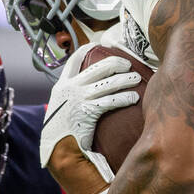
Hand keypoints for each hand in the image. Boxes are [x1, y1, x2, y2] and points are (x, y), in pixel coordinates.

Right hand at [38, 49, 140, 174]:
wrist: (56, 148)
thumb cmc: (61, 131)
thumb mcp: (60, 108)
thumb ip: (70, 97)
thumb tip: (86, 91)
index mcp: (62, 86)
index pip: (73, 61)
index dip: (87, 50)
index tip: (99, 45)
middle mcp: (69, 88)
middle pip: (98, 68)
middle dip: (116, 63)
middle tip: (128, 64)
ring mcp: (78, 98)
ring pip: (108, 83)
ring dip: (125, 79)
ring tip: (137, 78)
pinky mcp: (87, 111)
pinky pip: (110, 101)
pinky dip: (124, 97)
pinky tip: (134, 97)